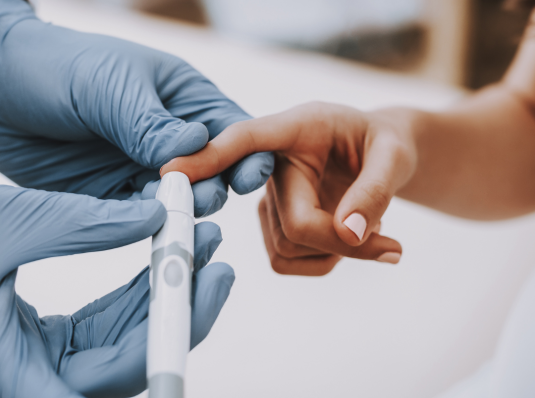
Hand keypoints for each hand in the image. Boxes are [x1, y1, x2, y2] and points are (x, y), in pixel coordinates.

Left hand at [0, 0, 272, 215]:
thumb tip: (200, 147)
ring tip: (177, 210)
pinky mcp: (116, 192)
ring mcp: (145, 166)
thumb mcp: (113, 87)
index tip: (247, 174)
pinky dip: (153, 222)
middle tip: (202, 195)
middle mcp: (172, 136)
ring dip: (186, 207)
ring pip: (183, 197)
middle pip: (215, 169)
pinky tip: (153, 224)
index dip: (246, 152)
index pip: (232, 128)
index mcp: (183, 98)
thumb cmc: (59, 66)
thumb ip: (155, 124)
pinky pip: (145, 214)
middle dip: (216, 184)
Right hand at [0, 186, 234, 396]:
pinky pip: (113, 322)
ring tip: (202, 244)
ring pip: (130, 340)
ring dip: (169, 294)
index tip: (208, 289)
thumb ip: (81, 224)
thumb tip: (154, 217)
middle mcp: (35, 378)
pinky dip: (143, 290)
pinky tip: (167, 252)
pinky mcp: (54, 340)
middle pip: (133, 361)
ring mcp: (47, 361)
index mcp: (13, 373)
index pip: (109, 377)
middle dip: (182, 310)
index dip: (167, 345)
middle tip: (218, 263)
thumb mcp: (6, 227)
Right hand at [161, 102, 415, 274]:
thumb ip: (375, 189)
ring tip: (371, 227)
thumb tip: (349, 233)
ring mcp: (269, 199)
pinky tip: (344, 237)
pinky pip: (288, 262)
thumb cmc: (385, 145)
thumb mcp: (395, 155)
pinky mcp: (274, 226)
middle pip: (295, 225)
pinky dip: (325, 262)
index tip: (171, 172)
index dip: (210, 157)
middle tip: (393, 250)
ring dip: (340, 252)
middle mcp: (273, 164)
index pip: (245, 141)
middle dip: (346, 244)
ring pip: (291, 249)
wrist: (380, 157)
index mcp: (296, 129)